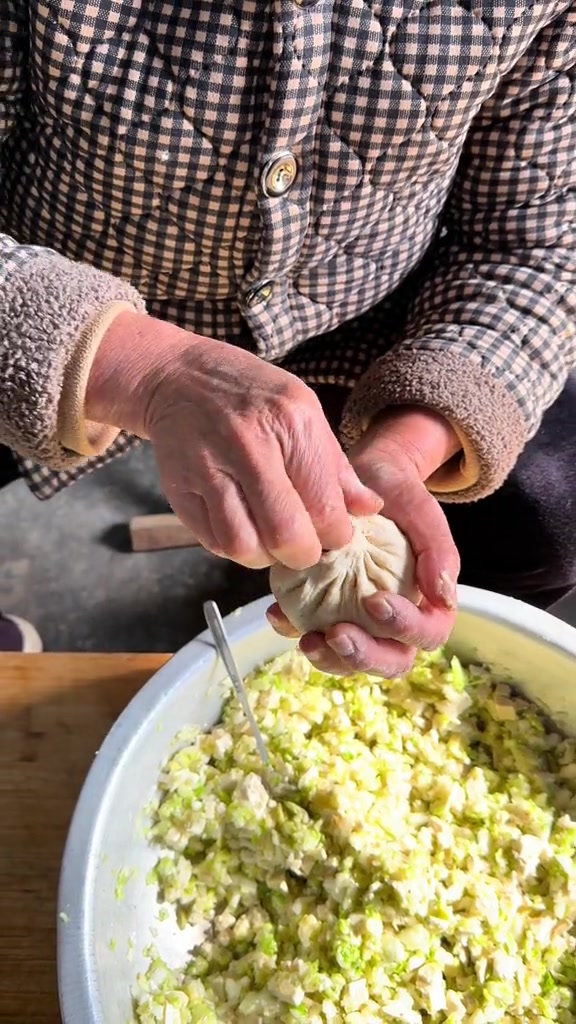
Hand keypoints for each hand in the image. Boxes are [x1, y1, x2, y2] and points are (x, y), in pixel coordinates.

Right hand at [85, 311, 380, 568]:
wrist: (178, 378)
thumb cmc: (250, 394)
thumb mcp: (303, 411)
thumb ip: (335, 465)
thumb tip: (371, 509)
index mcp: (290, 423)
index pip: (324, 507)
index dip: (336, 535)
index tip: (334, 534)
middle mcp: (248, 446)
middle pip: (285, 534)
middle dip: (303, 554)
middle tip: (305, 545)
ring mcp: (208, 471)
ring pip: (244, 547)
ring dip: (266, 556)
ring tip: (273, 540)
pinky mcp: (180, 492)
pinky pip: (214, 542)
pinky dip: (236, 548)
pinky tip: (245, 528)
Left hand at [267, 407, 460, 675]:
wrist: (363, 480)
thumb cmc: (398, 495)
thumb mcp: (421, 510)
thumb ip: (438, 550)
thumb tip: (445, 598)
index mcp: (427, 604)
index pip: (427, 635)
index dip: (404, 628)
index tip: (374, 602)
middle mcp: (395, 623)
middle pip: (389, 662)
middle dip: (362, 656)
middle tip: (336, 634)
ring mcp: (359, 623)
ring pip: (349, 661)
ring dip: (329, 658)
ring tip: (307, 639)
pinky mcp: (325, 613)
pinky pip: (312, 636)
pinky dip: (293, 631)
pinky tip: (278, 614)